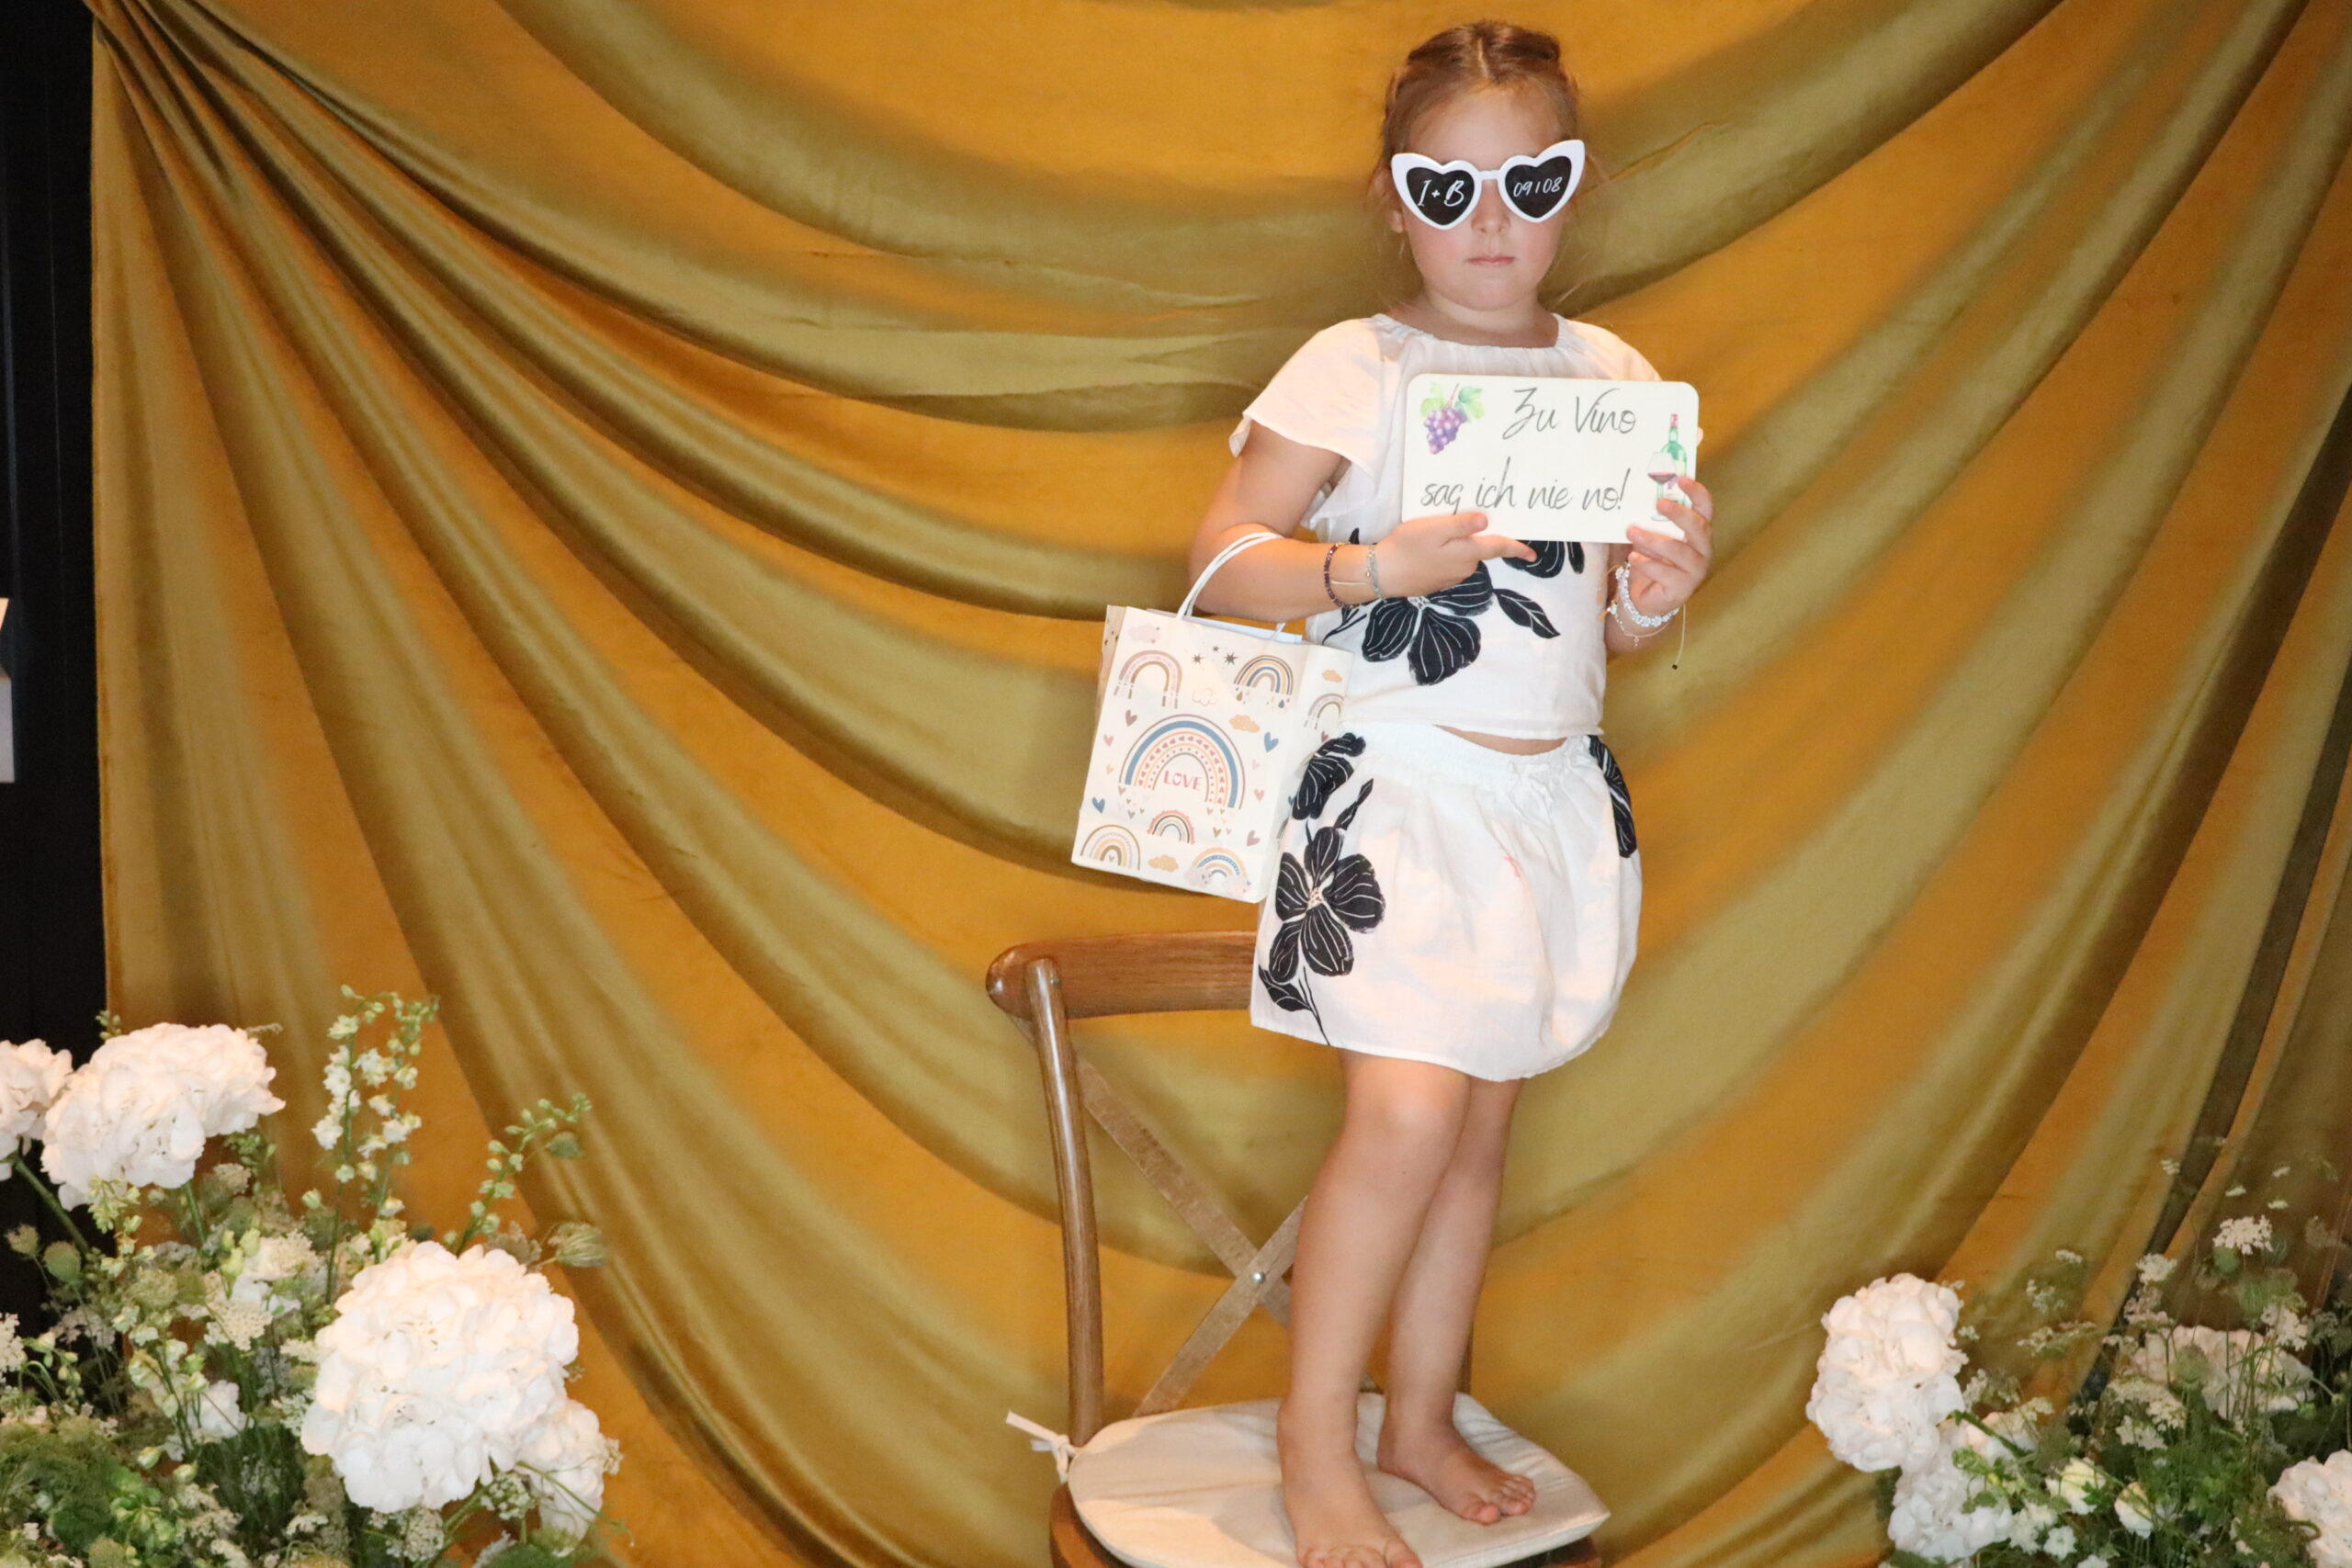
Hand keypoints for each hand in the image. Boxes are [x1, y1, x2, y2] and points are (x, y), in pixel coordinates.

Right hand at [1377, 511, 1537, 597]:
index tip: (1533, 554)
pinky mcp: (1438, 581)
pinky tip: (1429, 548)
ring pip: (1464, 557)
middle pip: (1480, 550)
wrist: (1382, 574)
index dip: (1517, 549)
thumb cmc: (1407, 547)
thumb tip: (1487, 521)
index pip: (1499, 548)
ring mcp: (1451, 577)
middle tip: (1462, 520)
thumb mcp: (1434, 528)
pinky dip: (1446, 554)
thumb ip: (1461, 525)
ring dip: (1458, 545)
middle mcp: (1465, 568)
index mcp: (1467, 553)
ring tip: (1437, 532)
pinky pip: (1450, 564)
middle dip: (1477, 538)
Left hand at [1622, 478, 1714, 616]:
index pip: (1706, 509)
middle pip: (1699, 528)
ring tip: (1632, 531)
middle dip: (1680, 514)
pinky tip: (1633, 556)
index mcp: (1698, 533)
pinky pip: (1666, 573)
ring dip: (1654, 540)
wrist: (1645, 598)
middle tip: (1659, 503)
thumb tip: (1637, 496)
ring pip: (1679, 551)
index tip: (1681, 479)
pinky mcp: (1682, 589)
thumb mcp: (1651, 537)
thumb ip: (1651, 520)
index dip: (1697, 493)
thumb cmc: (1651, 561)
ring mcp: (1695, 571)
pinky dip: (1647, 563)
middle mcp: (1703, 551)